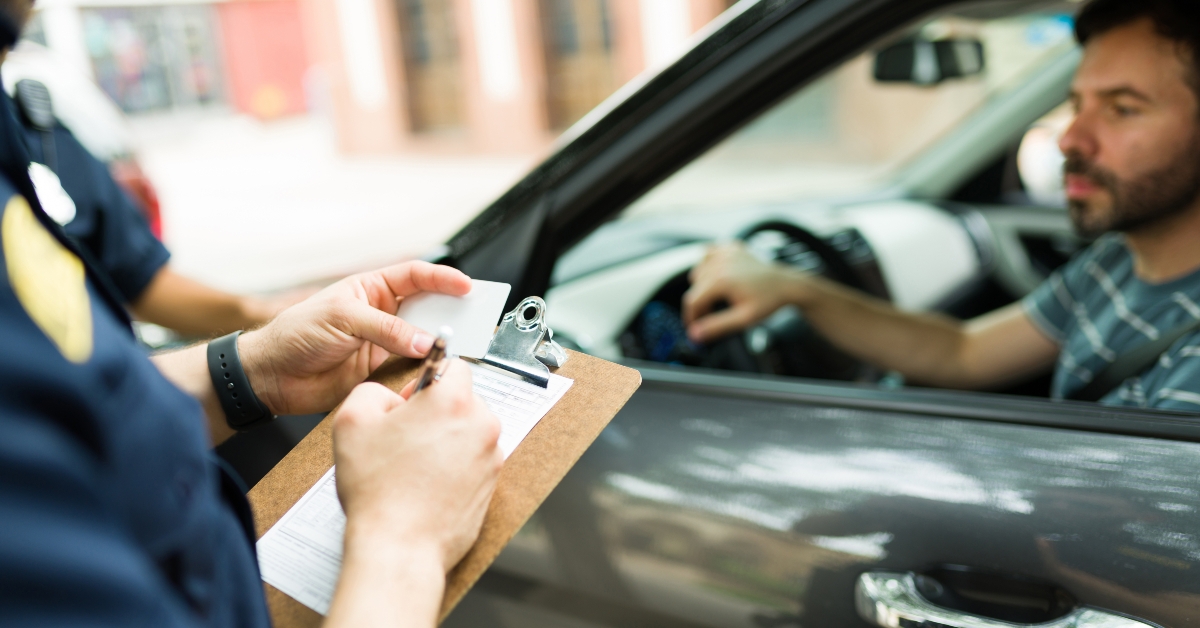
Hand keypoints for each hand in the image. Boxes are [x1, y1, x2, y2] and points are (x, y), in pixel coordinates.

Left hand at [239, 261, 470, 414]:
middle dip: (451, 310)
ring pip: (423, 339)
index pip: (415, 276)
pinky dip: (425, 369)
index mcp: (372, 289)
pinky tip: (436, 369)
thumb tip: (424, 341)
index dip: (443, 279)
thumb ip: (386, 329)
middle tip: (475, 316)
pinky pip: (412, 367)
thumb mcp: (343, 319)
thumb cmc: (297, 334)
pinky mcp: (382, 371)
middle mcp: (383, 314)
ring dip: (441, 342)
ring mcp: (384, 343)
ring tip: (462, 344)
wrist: (273, 376)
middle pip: (427, 307)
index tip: (467, 286)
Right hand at [332, 361, 501, 570]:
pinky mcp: (492, 485)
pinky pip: (474, 462)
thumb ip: (372, 391)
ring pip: (469, 432)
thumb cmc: (378, 490)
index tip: (411, 400)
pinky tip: (428, 484)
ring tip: (414, 465)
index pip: (453, 365)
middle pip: (463, 400)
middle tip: (406, 437)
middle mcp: (481, 425)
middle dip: (437, 412)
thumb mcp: (351, 421)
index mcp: (453, 401)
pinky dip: (455, 467)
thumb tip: (389, 397)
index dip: (426, 379)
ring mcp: (491, 458)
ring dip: (447, 440)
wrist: (399, 546)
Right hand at [683, 243, 806, 342]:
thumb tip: (695, 335)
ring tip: (719, 296)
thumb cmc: (768, 301)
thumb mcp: (743, 319)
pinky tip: (719, 274)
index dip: (691, 317)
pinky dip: (709, 264)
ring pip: (699, 270)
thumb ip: (717, 326)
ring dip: (703, 284)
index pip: (692, 301)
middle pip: (694, 287)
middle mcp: (720, 263)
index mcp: (721, 280)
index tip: (696, 328)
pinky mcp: (731, 248)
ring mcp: (725, 253)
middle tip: (714, 315)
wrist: (787, 284)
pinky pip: (709, 253)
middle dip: (700, 304)